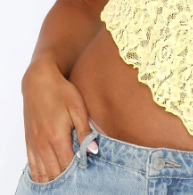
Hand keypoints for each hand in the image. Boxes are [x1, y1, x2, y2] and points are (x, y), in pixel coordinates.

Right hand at [21, 59, 96, 182]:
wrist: (39, 81)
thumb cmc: (61, 91)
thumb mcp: (78, 108)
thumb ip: (85, 131)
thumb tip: (93, 150)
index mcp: (57, 137)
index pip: (69, 165)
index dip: (79, 170)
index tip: (88, 169)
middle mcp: (43, 145)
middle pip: (56, 172)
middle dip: (68, 178)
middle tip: (79, 176)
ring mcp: (35, 144)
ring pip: (43, 173)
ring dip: (54, 178)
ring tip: (66, 180)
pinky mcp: (29, 141)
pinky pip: (33, 166)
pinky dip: (40, 175)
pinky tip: (48, 178)